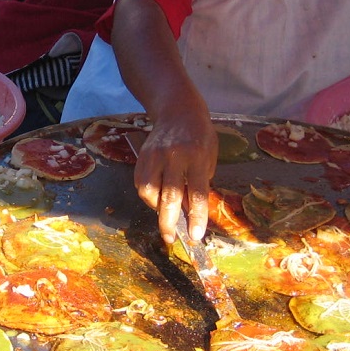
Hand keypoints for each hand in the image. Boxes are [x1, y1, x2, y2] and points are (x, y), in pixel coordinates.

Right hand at [134, 108, 218, 244]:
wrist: (178, 111)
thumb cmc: (200, 137)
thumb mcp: (209, 157)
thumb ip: (200, 182)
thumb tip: (189, 211)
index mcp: (197, 157)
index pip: (197, 192)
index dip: (196, 216)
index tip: (195, 235)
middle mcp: (175, 156)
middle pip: (169, 196)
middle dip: (169, 222)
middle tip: (171, 238)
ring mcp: (155, 155)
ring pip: (149, 191)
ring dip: (155, 208)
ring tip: (163, 214)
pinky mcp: (142, 156)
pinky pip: (140, 183)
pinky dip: (147, 196)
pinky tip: (155, 198)